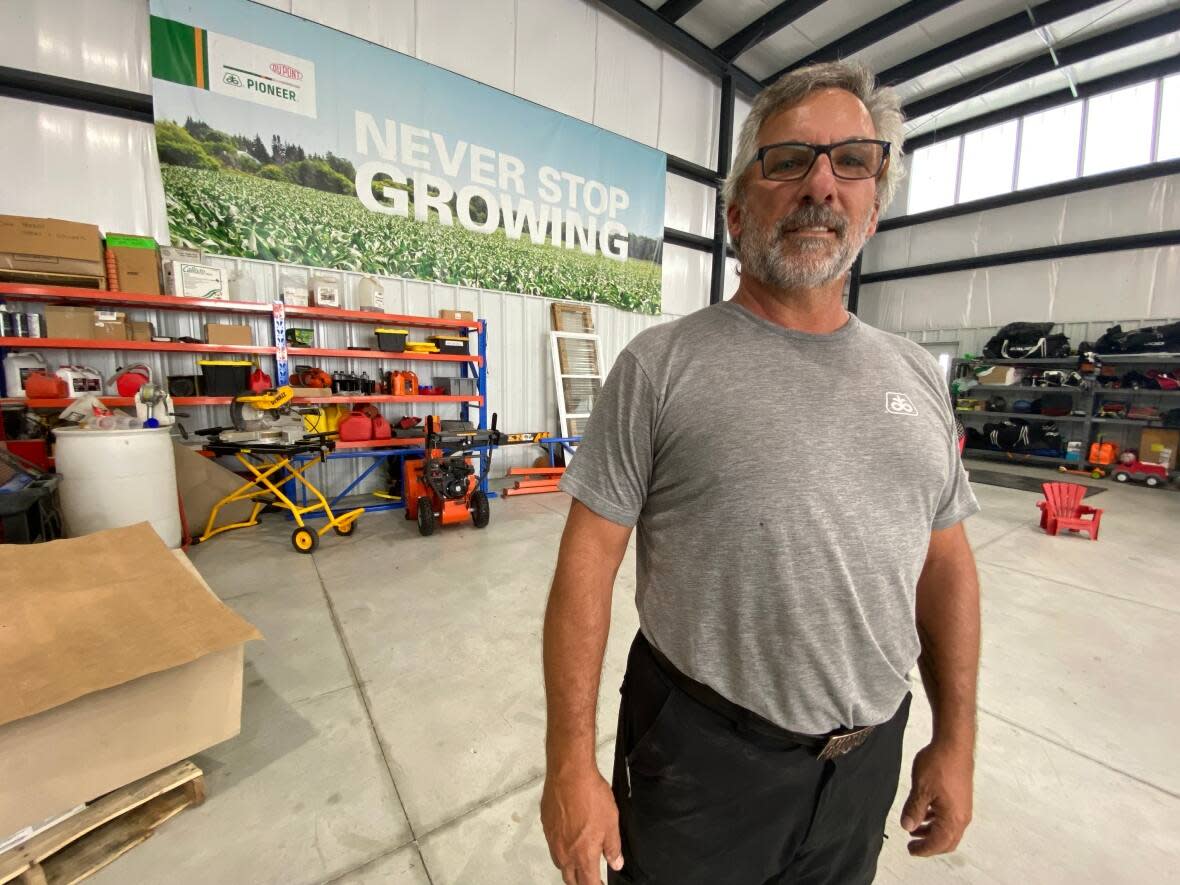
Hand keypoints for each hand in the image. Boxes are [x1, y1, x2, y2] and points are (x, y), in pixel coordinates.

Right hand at [541, 769, 623, 883]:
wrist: (569, 774)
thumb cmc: (590, 796)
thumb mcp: (611, 823)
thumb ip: (613, 847)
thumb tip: (615, 863)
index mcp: (583, 855)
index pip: (588, 883)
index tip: (600, 884)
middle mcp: (564, 852)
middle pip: (570, 879)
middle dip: (580, 882)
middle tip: (590, 877)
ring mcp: (553, 839)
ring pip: (559, 863)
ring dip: (569, 867)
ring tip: (579, 860)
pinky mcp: (546, 825)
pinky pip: (552, 844)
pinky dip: (561, 848)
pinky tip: (568, 837)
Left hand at [900, 741, 973, 856]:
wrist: (954, 744)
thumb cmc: (939, 764)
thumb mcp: (920, 789)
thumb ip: (913, 810)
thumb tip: (907, 826)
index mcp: (953, 819)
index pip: (938, 843)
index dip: (923, 849)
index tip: (911, 850)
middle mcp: (962, 816)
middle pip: (947, 841)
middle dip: (929, 844)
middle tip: (914, 844)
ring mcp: (963, 807)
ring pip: (949, 829)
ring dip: (932, 832)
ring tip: (914, 827)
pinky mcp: (962, 797)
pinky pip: (950, 817)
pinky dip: (937, 820)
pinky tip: (925, 812)